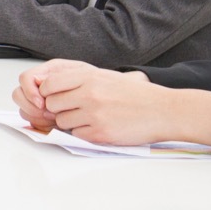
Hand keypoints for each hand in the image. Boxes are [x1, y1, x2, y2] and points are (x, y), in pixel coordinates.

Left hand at [24, 62, 210, 146]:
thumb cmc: (135, 94)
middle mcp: (88, 94)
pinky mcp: (101, 133)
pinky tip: (98, 128)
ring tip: (88, 119)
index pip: (49, 84)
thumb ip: (79, 79)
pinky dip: (84, 134)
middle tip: (72, 110)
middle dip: (58, 109)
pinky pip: (77, 135)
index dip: (48, 92)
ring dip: (71, 123)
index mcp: (88, 77)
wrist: (162, 110)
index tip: (56, 96)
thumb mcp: (105, 76)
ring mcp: (94, 114)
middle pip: (52, 104)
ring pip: (62, 122)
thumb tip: (51, 85)